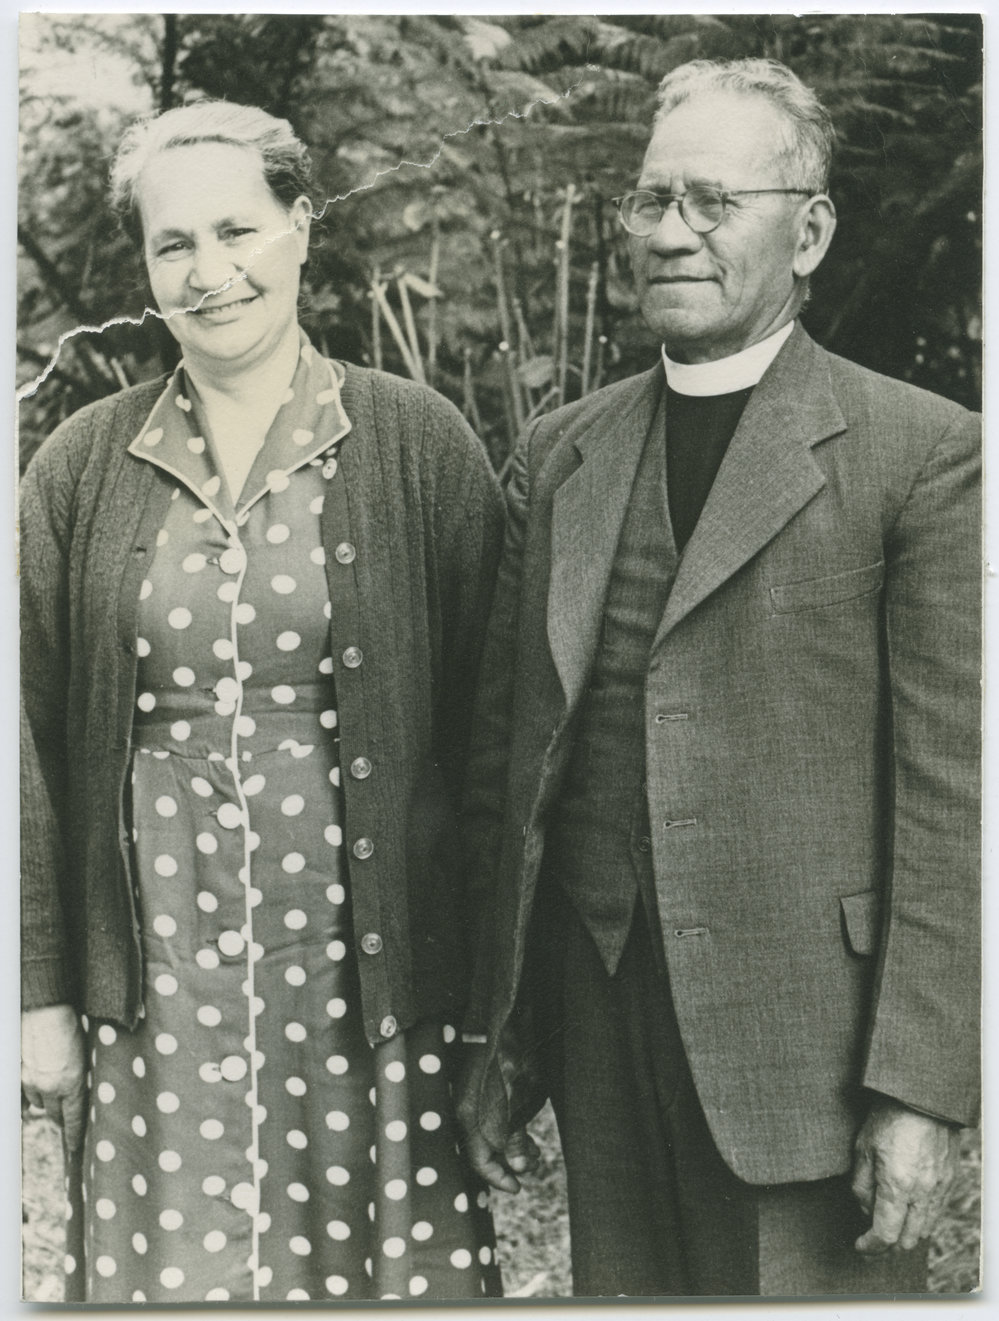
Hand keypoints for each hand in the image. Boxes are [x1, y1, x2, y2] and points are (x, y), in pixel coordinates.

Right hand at [21, 1004, 86, 1150]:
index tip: (76, 1148)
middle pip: (54, 1115)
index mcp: (71, 1083)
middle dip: (61, 1116)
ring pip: (37, 1103)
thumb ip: (83, 1075)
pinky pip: (24, 1093)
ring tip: (54, 1092)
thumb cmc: (72, 1024)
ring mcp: (30, 1080)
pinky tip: (37, 1085)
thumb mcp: (86, 1053)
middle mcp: (49, 1087)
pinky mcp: (19, 1072)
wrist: (46, 1007)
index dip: (74, 1136)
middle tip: (67, 1115)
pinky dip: (31, 1091)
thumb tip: (83, 1089)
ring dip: (46, 1101)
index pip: (73, 1119)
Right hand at [456, 1041, 539, 1193]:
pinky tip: (527, 1131)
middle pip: (482, 1149)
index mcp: (468, 1113)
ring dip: (512, 1146)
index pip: (477, 1159)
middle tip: (535, 1165)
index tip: (519, 1188)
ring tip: (537, 1151)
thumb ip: (515, 1134)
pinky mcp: (480, 1086)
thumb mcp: (517, 1097)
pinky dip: (509, 1129)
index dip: (498, 1177)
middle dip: (509, 1162)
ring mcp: (471, 1096)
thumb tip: (519, 1167)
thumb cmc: (509, 1052)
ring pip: (489, 1134)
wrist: (500, 1012)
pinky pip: (491, 1118)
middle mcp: (465, 1108)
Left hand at [850, 1097, 959, 1252]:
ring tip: (890, 1227)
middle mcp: (921, 1194)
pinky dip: (921, 1221)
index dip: (870, 1246)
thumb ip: (862, 1186)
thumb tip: (866, 1212)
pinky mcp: (949, 1182)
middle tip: (872, 1240)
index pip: (885, 1235)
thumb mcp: (863, 1149)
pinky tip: (908, 1212)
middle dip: (887, 1246)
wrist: (922, 1099)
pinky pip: (936, 1214)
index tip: (860, 1246)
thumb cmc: (888, 1119)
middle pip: (907, 1241)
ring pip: (924, 1231)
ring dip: (906, 1236)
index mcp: (897, 1186)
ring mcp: (938, 1189)